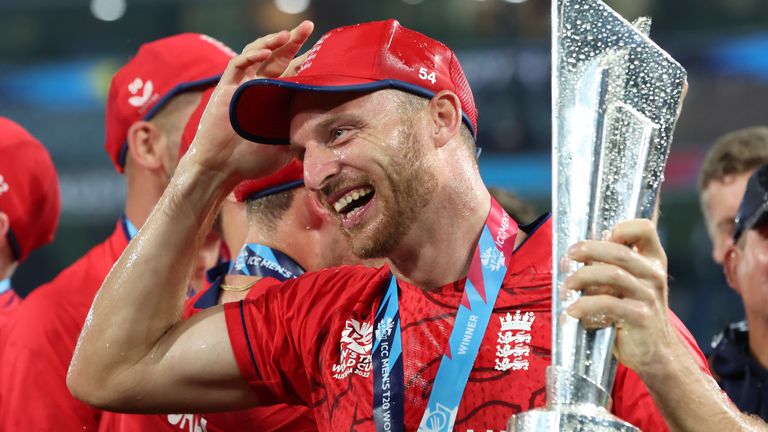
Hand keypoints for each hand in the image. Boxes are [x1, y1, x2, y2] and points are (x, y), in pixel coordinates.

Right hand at [186, 21, 314, 182]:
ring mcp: (242, 85)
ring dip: (272, 42)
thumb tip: (329, 131)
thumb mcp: (285, 145)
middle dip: (292, 40)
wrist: (222, 169)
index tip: (325, 50)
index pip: (292, 71)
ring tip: (287, 34)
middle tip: (308, 27)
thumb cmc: (252, 160)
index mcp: (274, 98)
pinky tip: (265, 51)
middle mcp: (259, 87)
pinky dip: (251, 55)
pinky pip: (238, 65)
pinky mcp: (226, 88)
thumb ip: (301, 133)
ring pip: (257, 53)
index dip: (305, 58)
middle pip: (277, 56)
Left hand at [564, 219, 682, 372]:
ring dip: (582, 277)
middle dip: (588, 249)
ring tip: (566, 286)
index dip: (622, 227)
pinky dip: (584, 305)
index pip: (645, 229)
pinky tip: (572, 311)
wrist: (655, 353)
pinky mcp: (640, 317)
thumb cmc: (632, 315)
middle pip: (619, 251)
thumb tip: (571, 256)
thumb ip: (610, 268)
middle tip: (568, 257)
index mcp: (652, 261)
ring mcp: (649, 295)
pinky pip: (608, 304)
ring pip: (612, 274)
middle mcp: (653, 274)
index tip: (601, 234)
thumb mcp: (627, 287)